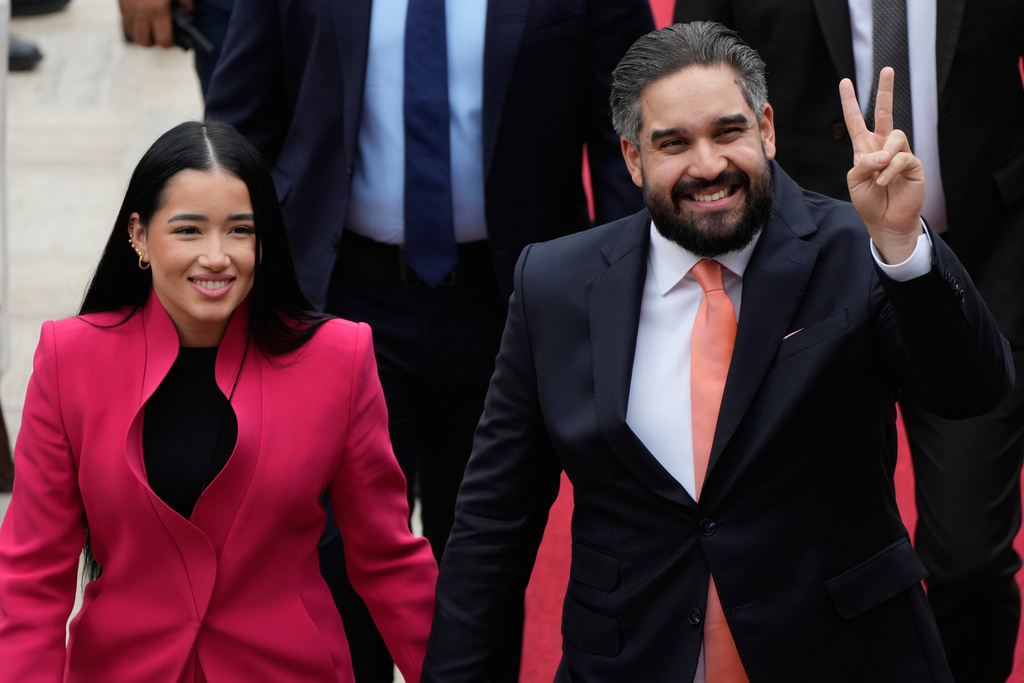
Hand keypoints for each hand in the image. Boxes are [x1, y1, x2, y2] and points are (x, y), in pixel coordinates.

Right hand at [119, 0, 194, 47]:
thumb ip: (185, 0)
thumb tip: (189, 10)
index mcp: (158, 11)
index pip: (163, 39)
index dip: (168, 43)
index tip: (171, 40)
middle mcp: (141, 14)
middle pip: (144, 42)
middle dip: (153, 42)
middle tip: (160, 36)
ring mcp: (128, 10)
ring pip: (133, 34)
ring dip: (142, 35)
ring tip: (150, 29)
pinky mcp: (120, 4)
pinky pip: (125, 22)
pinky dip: (133, 25)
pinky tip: (141, 19)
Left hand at [839, 67, 925, 263]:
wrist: (886, 221)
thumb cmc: (869, 201)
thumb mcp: (855, 181)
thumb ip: (861, 164)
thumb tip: (881, 154)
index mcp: (865, 148)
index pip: (856, 120)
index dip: (850, 102)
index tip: (845, 82)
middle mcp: (883, 146)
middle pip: (886, 112)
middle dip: (886, 90)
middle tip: (887, 69)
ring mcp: (899, 153)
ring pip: (895, 137)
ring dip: (883, 158)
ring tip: (878, 177)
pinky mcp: (913, 164)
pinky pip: (902, 157)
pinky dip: (891, 170)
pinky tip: (884, 182)